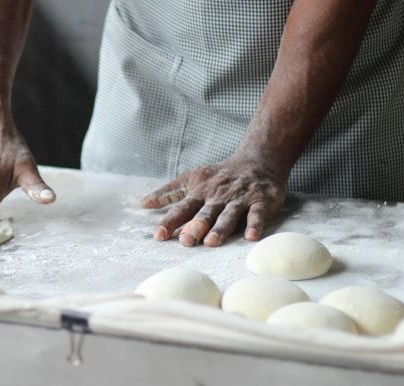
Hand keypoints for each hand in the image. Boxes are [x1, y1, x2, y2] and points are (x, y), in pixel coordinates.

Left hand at [140, 156, 286, 246]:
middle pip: (205, 213)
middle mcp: (218, 196)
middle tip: (186, 241)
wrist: (258, 160)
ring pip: (229, 215)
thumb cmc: (219, 175)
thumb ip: (169, 193)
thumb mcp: (191, 179)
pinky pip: (257, 214)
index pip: (182, 208)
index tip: (159, 235)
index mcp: (200, 192)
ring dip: (220, 228)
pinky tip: (251, 236)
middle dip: (195, 226)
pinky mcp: (261, 201)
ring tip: (212, 242)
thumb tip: (142, 203)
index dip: (170, 221)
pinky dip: (254, 224)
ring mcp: (240, 199)